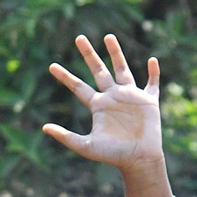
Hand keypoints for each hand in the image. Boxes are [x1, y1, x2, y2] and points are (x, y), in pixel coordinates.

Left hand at [43, 34, 163, 175]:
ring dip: (116, 53)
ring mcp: (131, 97)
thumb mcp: (85, 146)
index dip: (65, 77)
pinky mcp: (149, 101)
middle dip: (89, 55)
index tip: (51, 66)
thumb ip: (65, 137)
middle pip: (98, 71)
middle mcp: (112, 97)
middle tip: (79, 38)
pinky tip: (152, 60)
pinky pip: (152, 83)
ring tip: (108, 37)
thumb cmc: (111, 155)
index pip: (78, 87)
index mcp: (97, 106)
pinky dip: (153, 72)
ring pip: (122, 69)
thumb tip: (44, 128)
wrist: (137, 160)